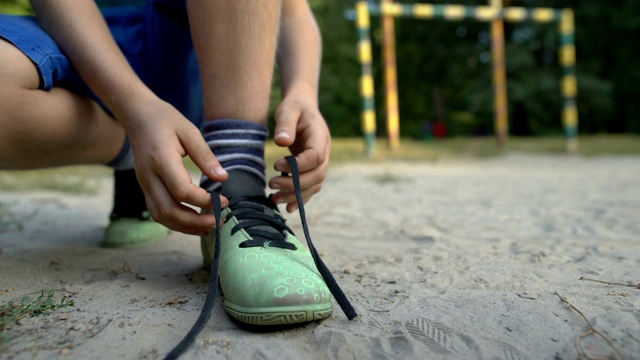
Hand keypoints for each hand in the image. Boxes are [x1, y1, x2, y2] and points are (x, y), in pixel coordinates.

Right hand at [122, 98, 228, 234]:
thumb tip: (223, 178)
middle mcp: (149, 176)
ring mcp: (144, 184)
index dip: (204, 201)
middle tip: (219, 221)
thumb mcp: (190, 131)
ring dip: (185, 227)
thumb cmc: (166, 120)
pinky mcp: (145, 187)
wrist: (138, 116)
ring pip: (161, 216)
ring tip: (208, 227)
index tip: (224, 200)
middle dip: (195, 222)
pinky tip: (193, 222)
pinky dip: (175, 222)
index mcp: (161, 160)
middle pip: (169, 210)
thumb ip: (206, 156)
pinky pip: (157, 211)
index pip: (181, 191)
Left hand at [269, 89, 330, 211]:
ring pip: (315, 185)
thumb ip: (285, 124)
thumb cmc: (294, 108)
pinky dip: (301, 199)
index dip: (299, 166)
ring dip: (296, 195)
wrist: (303, 108)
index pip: (316, 157)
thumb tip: (281, 142)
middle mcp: (325, 151)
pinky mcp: (314, 169)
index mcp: (320, 136)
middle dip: (295, 184)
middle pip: (317, 175)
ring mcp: (322, 162)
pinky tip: (287, 208)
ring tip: (274, 198)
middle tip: (271, 184)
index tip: (277, 165)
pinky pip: (312, 188)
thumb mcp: (288, 110)